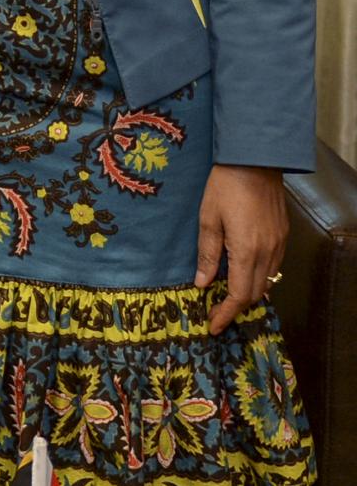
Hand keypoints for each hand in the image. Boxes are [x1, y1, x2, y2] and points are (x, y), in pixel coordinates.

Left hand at [194, 163, 287, 334]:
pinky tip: (245, 273)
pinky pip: (274, 266)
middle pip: (255, 293)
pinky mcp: (283, 235)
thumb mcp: (208, 218)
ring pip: (267, 281)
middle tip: (216, 312)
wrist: (255, 159)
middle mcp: (267, 252)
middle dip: (236, 308)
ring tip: (228, 296)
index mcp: (246, 251)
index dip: (226, 314)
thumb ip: (207, 254)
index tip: (213, 325)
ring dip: (249, 293)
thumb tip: (202, 284)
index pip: (238, 295)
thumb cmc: (226, 186)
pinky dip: (260, 277)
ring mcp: (278, 244)